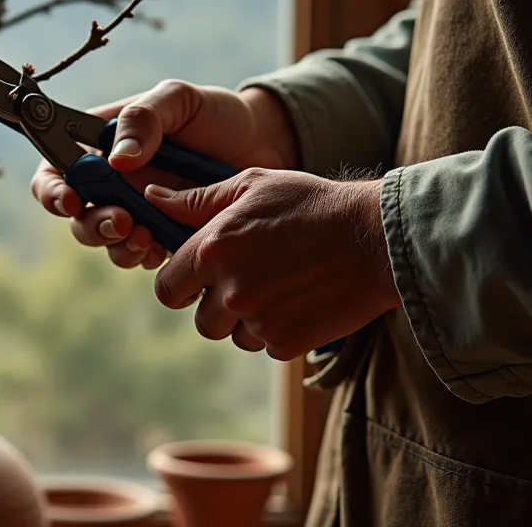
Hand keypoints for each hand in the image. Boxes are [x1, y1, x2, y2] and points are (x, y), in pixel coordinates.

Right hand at [30, 80, 298, 268]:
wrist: (266, 144)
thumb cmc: (215, 115)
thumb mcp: (178, 99)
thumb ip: (144, 119)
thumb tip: (117, 159)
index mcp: (101, 147)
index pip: (55, 172)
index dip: (52, 191)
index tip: (70, 201)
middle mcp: (112, 185)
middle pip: (77, 218)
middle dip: (93, 227)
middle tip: (122, 224)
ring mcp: (138, 213)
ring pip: (109, 244)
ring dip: (120, 247)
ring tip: (147, 239)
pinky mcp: (166, 237)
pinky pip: (146, 258)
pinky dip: (150, 258)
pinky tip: (167, 248)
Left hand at [143, 169, 400, 358]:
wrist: (379, 239)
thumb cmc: (313, 204)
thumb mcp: (253, 186)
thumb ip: (198, 199)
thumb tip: (152, 199)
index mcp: (212, 249)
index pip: (166, 289)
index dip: (180, 286)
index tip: (198, 280)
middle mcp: (230, 288)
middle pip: (200, 320)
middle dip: (217, 306)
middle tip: (250, 282)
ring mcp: (258, 319)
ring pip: (233, 335)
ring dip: (248, 320)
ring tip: (281, 287)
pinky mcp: (286, 342)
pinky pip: (266, 345)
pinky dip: (279, 329)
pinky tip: (302, 300)